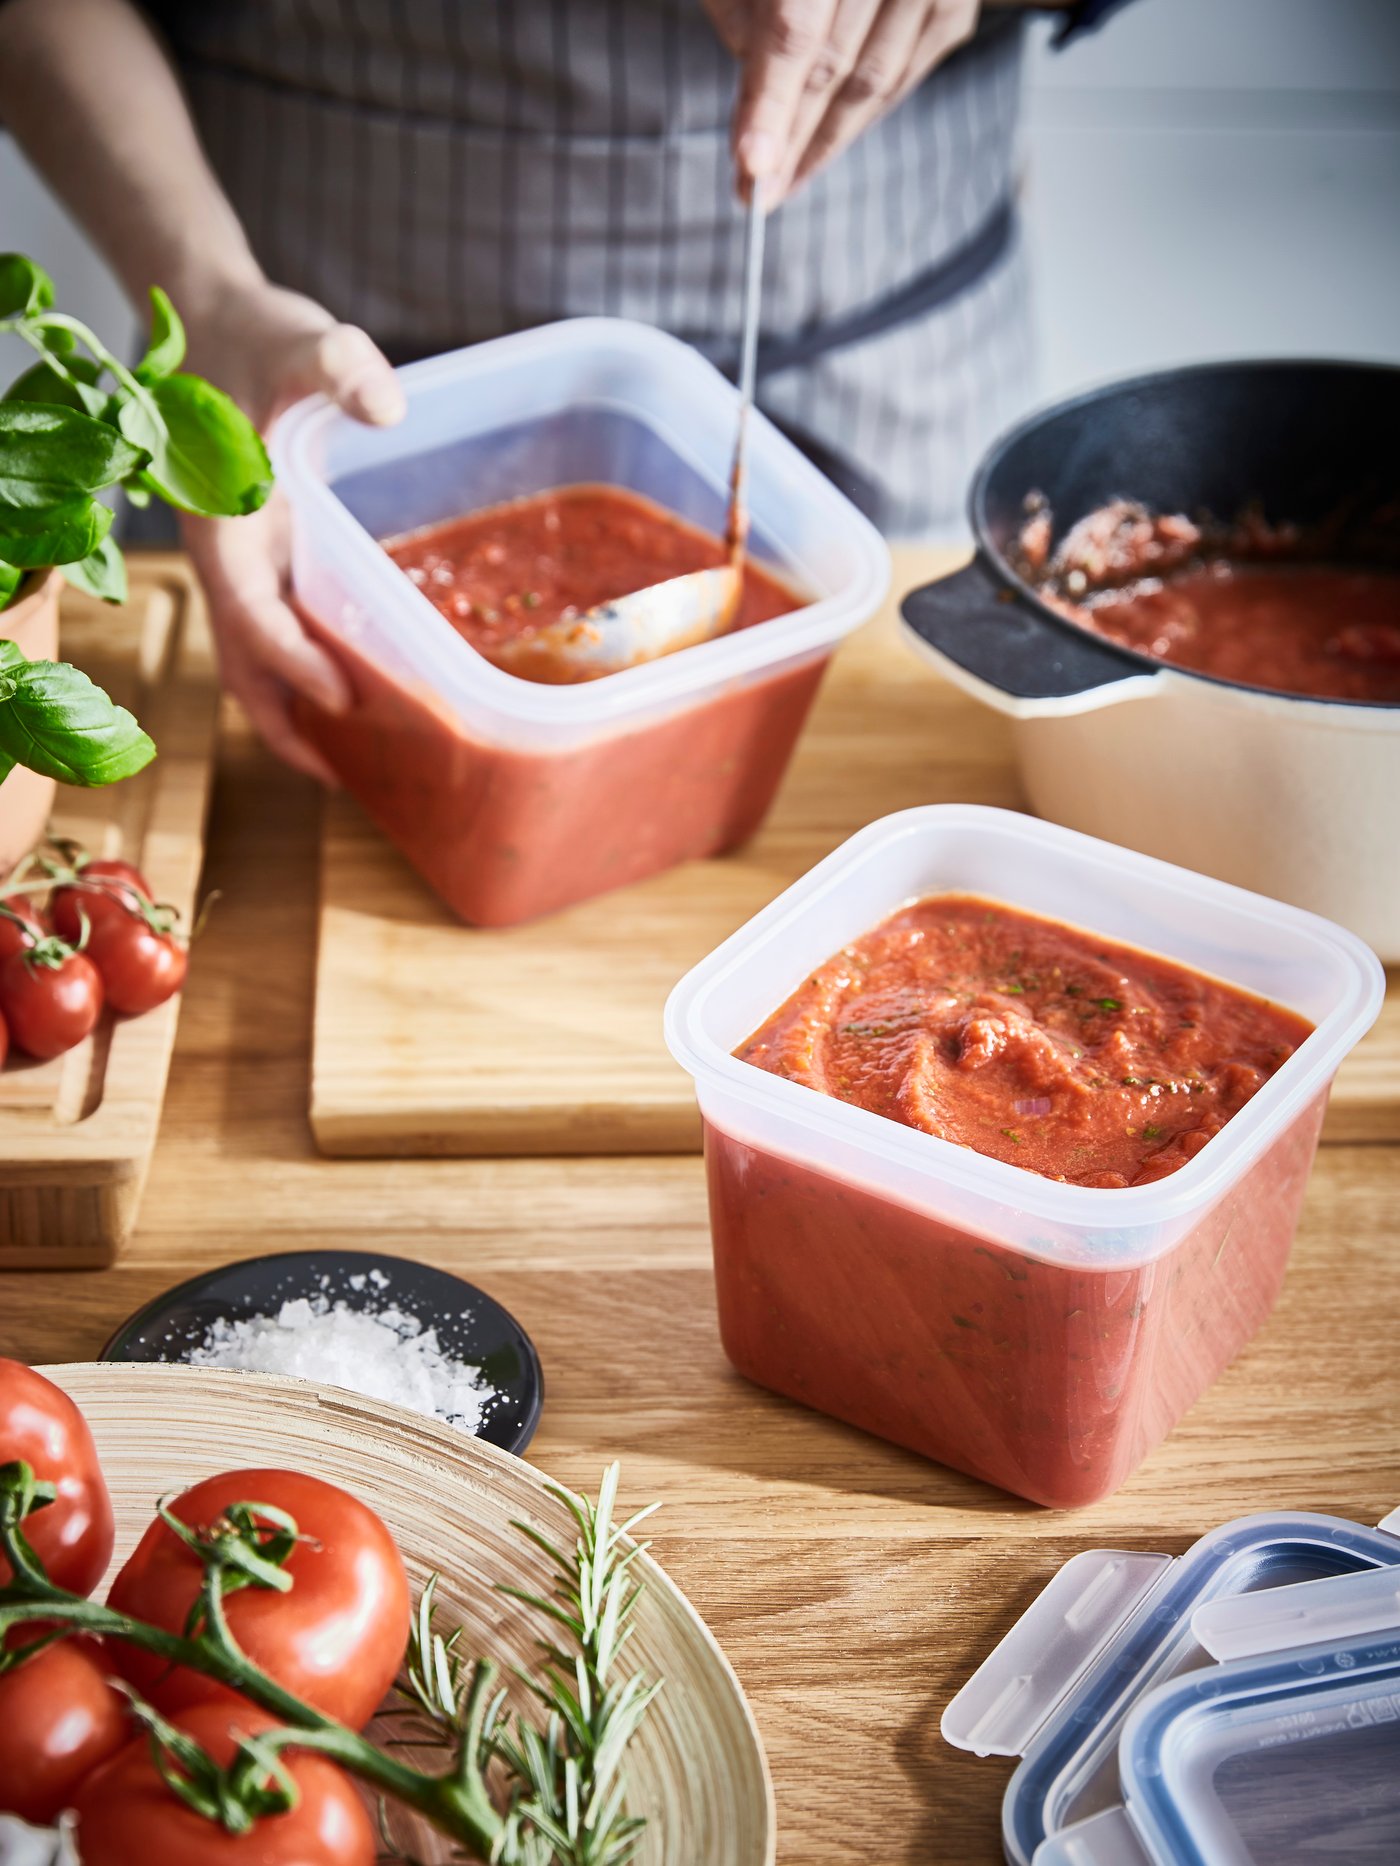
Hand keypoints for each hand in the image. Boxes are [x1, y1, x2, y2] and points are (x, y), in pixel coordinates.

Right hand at [179, 281, 404, 781]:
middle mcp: (225, 557)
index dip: (293, 660)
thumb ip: (339, 363)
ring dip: (295, 713)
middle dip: (287, 726)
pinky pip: (276, 633)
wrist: (216, 322)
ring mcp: (240, 564)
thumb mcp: (300, 337)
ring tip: (358, 763)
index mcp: (222, 522)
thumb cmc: (253, 337)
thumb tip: (388, 406)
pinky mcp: (261, 560)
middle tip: (348, 778)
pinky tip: (360, 692)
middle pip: (242, 665)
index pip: (250, 612)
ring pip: (254, 661)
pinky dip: (307, 673)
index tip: (345, 697)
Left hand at [709, 0, 979, 201]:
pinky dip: (870, 109)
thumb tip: (754, 112)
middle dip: (792, 141)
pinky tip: (830, 137)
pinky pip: (912, 67)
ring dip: (829, 141)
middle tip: (755, 196)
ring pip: (882, 79)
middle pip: (841, 66)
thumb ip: (742, 15)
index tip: (749, 168)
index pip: (796, 30)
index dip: (769, 103)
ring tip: (785, 180)